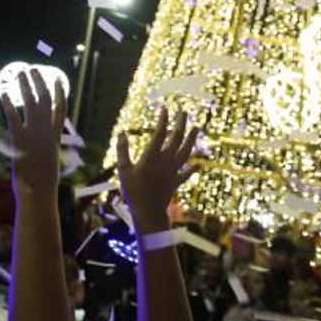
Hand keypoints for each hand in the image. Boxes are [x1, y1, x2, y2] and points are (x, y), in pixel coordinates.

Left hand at [0, 71, 64, 200]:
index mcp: (56, 135)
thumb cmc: (44, 181)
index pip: (61, 108)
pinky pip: (12, 116)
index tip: (57, 79)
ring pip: (30, 102)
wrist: (39, 191)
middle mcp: (46, 130)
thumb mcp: (50, 159)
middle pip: (44, 99)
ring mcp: (33, 133)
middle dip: (39, 82)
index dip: (60, 92)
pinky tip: (2, 92)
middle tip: (33, 69)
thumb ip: (48, 146)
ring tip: (19, 73)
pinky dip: (7, 103)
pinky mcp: (19, 138)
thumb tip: (46, 142)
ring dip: (24, 86)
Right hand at [116, 107, 197, 224]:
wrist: (148, 211)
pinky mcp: (176, 182)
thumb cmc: (133, 190)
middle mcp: (166, 160)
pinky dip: (192, 168)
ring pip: (186, 152)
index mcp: (152, 155)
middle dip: (181, 124)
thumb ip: (122, 149)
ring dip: (192, 139)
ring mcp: (173, 171)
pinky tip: (198, 163)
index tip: (165, 109)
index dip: (163, 120)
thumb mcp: (123, 169)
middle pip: (176, 138)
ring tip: (197, 128)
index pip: (160, 133)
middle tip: (184, 111)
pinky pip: (186, 173)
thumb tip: (121, 132)